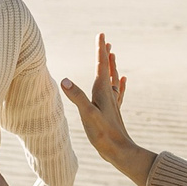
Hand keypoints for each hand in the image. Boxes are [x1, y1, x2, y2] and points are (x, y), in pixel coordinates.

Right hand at [60, 33, 154, 185]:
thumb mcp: (86, 114)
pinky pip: (117, 91)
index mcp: (102, 90)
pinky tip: (121, 80)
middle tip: (105, 40)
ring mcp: (112, 102)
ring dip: (111, 65)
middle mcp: (108, 93)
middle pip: (107, 68)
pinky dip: (118, 82)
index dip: (100, 49)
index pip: (101, 65)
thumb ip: (77, 97)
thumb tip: (65, 80)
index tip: (101, 34)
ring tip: (112, 54)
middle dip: (105, 54)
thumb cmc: (102, 133)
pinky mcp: (113, 111)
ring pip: (112, 78)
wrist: (118, 151)